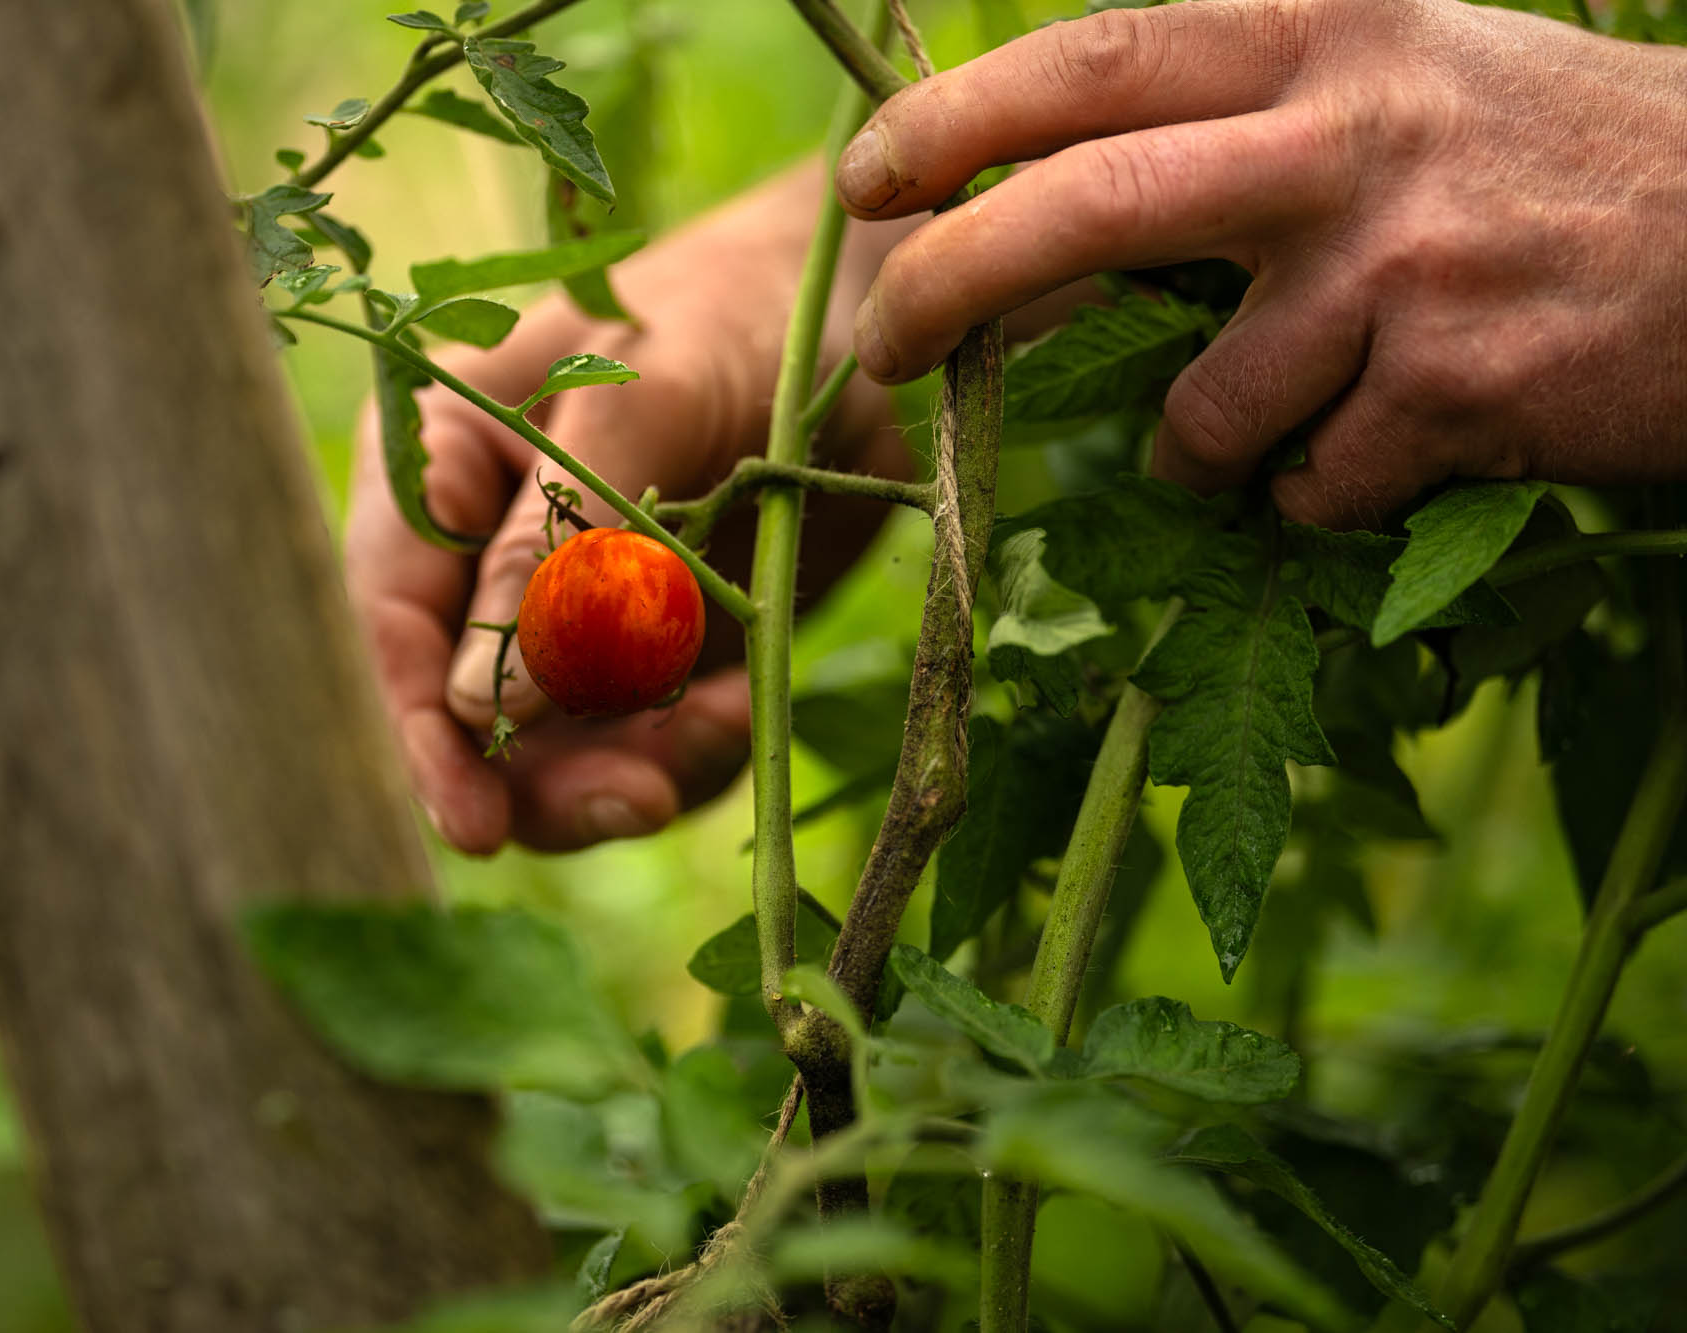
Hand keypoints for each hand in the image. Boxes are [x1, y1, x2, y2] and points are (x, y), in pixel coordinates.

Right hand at [346, 165, 910, 854]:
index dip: (423, 731)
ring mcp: (570, 617)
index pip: (396, 616)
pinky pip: (649, 745)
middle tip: (641, 801)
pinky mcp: (654, 657)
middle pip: (468, 715)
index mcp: (440, 465)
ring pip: (557, 752)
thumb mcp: (643, 401)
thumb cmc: (725, 317)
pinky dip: (694, 751)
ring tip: (722, 729)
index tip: (475, 823)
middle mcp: (485, 555)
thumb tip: (484, 702)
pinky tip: (742, 707)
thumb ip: (562, 541)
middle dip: (546, 777)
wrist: (853, 321)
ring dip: (631, 771)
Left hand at [836, 0, 1686, 528]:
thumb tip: (1045, 178)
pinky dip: (1325, 492)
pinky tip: (1409, 437)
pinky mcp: (1454, 390)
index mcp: (1324, 29)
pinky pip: (1309, 489)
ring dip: (1206, 446)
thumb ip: (1237, 108)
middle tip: (885, 357)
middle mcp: (1352, 130)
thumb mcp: (1397, 71)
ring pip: (1200, 409)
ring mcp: (1403, 264)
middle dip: (953, 287)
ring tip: (1294, 413)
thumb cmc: (1543, 161)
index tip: (867, 180)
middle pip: (1089, 205)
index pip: (1092, 62)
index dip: (957, 122)